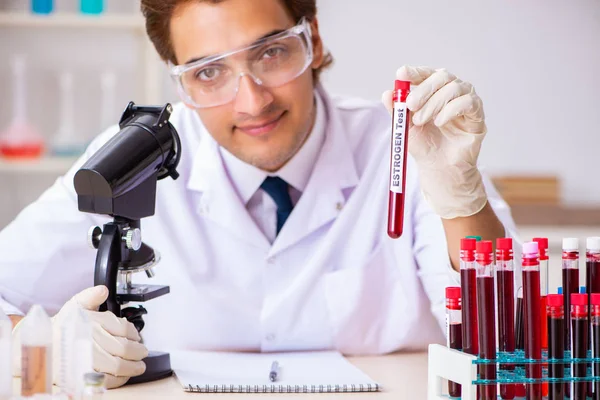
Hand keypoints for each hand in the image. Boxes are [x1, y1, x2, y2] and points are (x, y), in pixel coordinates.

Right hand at [13, 286, 147, 388]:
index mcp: (90, 320)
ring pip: (117, 365)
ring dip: (132, 367)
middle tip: (142, 354)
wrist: (42, 346)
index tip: (138, 338)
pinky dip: (119, 380)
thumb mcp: (75, 305)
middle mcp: (89, 338)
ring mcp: (85, 358)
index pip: (124, 328)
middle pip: (123, 348)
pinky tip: (124, 376)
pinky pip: (105, 380)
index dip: (135, 334)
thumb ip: (90, 296)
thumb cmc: (62, 326)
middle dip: (138, 352)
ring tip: (138, 366)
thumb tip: (102, 290)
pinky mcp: (81, 375)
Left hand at [382, 65, 487, 218]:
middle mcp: (452, 92)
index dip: (415, 71)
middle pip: (443, 76)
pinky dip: (451, 110)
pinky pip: (468, 102)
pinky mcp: (477, 116)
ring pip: (455, 88)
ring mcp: (466, 102)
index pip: (426, 73)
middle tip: (410, 105)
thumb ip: (397, 111)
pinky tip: (440, 122)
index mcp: (434, 91)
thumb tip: (386, 94)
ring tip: (422, 121)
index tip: (401, 74)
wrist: (438, 168)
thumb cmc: (424, 145)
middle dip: (424, 89)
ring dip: (435, 103)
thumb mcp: (404, 127)